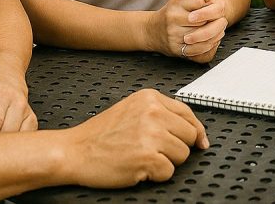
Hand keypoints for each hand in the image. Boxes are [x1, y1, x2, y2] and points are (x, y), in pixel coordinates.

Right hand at [63, 89, 208, 188]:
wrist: (74, 151)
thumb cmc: (100, 135)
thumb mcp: (132, 110)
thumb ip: (161, 115)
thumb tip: (196, 133)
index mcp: (150, 98)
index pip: (188, 114)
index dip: (196, 131)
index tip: (200, 141)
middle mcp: (153, 113)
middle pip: (189, 135)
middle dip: (176, 147)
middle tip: (153, 150)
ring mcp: (151, 134)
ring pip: (182, 155)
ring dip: (165, 162)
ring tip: (142, 157)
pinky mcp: (148, 157)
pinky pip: (169, 172)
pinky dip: (155, 175)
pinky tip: (138, 167)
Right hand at [148, 0, 227, 62]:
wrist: (152, 31)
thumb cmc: (173, 11)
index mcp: (175, 2)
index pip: (199, 0)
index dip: (206, 3)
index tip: (205, 6)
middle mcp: (173, 18)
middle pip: (204, 19)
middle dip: (213, 19)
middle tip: (216, 19)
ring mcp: (174, 35)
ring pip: (204, 36)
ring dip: (215, 34)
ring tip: (216, 30)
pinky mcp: (177, 49)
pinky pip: (199, 50)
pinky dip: (208, 46)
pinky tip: (210, 40)